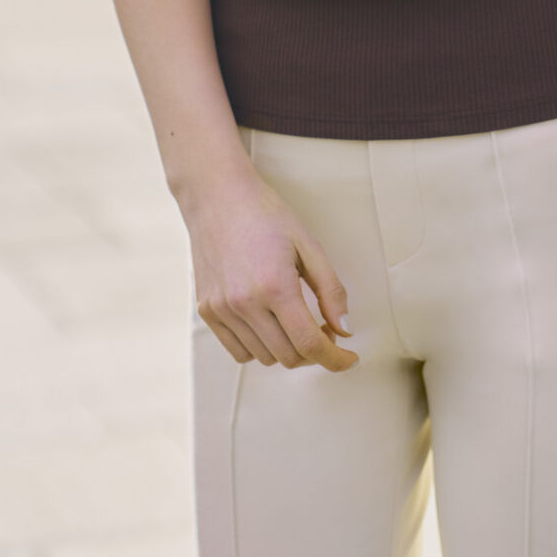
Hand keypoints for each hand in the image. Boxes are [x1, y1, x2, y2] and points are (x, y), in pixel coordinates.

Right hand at [185, 159, 358, 370]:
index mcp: (275, 286)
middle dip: (314, 351)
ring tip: (295, 319)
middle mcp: (245, 304)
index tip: (349, 359)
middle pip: (289, 356)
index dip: (335, 359)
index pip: (309, 344)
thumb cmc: (266, 215)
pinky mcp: (207, 311)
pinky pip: (239, 351)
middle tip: (325, 327)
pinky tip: (269, 322)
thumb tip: (345, 329)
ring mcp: (222, 310)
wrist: (217, 196)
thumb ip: (330, 290)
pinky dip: (260, 347)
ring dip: (287, 349)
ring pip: (264, 358)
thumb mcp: (308, 245)